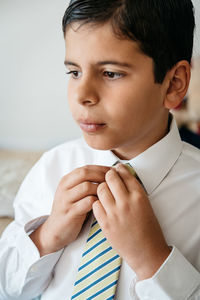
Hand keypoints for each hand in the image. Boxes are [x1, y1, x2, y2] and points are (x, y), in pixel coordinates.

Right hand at [30, 165, 109, 255]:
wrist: (55, 230)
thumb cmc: (71, 210)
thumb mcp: (74, 193)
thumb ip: (86, 183)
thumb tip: (108, 174)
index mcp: (66, 180)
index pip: (86, 168)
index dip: (101, 168)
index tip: (114, 172)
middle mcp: (64, 188)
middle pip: (85, 173)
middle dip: (102, 175)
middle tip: (115, 181)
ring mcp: (66, 200)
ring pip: (86, 187)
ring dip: (101, 188)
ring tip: (111, 193)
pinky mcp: (70, 213)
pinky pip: (87, 203)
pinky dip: (98, 202)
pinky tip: (105, 205)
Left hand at [93, 163, 170, 279]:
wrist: (146, 252)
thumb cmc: (148, 228)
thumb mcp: (146, 205)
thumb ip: (134, 191)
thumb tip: (123, 176)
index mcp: (139, 196)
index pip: (125, 174)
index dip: (119, 169)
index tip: (116, 169)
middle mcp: (127, 202)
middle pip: (110, 178)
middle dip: (108, 176)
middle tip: (108, 178)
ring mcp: (115, 213)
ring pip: (100, 189)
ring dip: (102, 188)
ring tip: (105, 192)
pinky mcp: (105, 223)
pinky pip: (95, 205)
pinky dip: (97, 202)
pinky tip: (102, 205)